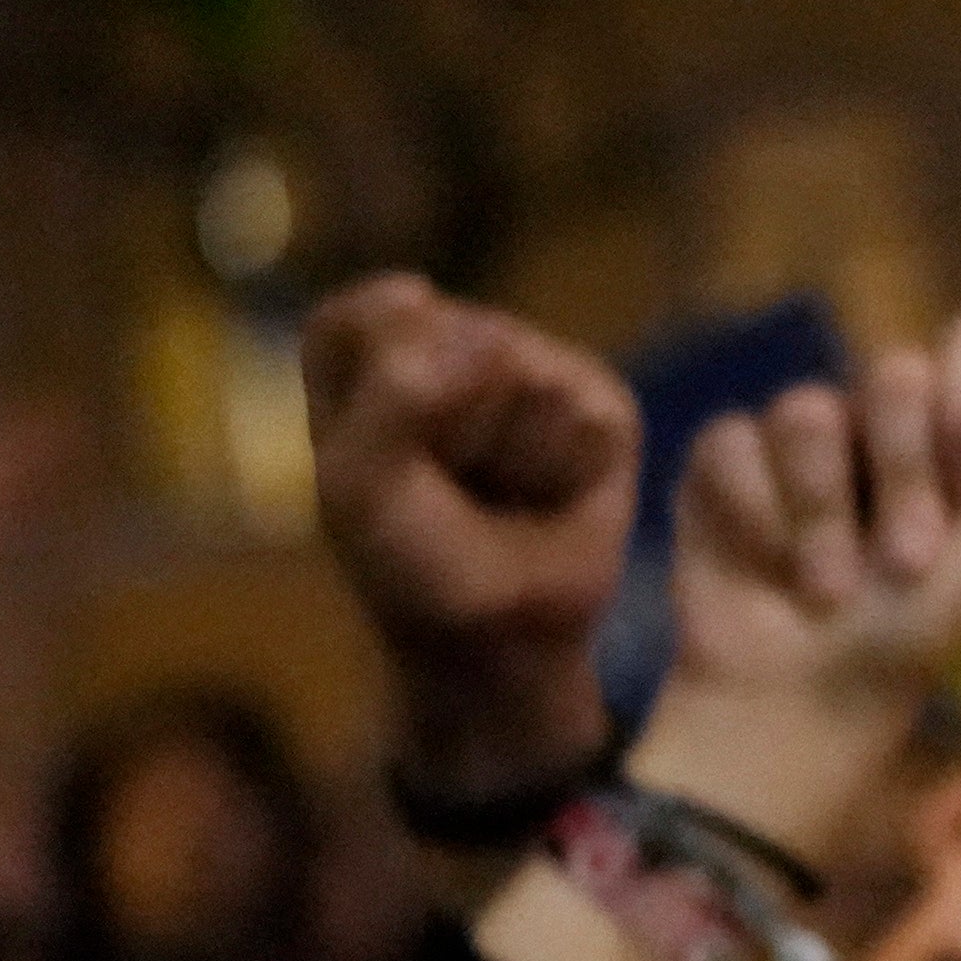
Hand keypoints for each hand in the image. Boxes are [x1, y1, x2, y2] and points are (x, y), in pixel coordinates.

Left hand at [302, 276, 638, 792]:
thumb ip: (396, 396)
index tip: (384, 453)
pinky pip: (585, 410)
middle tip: (447, 485)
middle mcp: (449, 341)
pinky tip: (556, 493)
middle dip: (442, 424)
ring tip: (504, 493)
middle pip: (444, 333)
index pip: (361, 320)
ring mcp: (530, 365)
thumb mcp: (362, 486)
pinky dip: (566, 466)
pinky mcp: (600, 401)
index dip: (377, 391)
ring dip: (506, 449)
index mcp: (366, 356)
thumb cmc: (414, 567)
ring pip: (519, 367)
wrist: (506, 640)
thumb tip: (492, 338)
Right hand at [643, 300, 960, 866]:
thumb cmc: (910, 637)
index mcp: (955, 435)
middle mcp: (878, 424)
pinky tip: (768, 567)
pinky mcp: (723, 462)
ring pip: (809, 409)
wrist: (802, 704)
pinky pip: (735, 440)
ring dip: (825, 512)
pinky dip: (758, 516)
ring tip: (828, 586)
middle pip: (895, 372)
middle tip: (906, 560)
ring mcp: (798, 440)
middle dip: (907, 475)